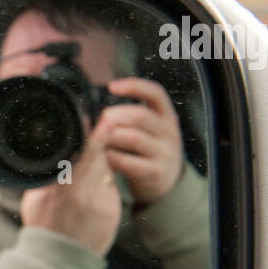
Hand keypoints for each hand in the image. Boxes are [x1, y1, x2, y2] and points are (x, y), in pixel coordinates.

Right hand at [20, 116, 121, 256]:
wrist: (57, 263)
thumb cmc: (42, 227)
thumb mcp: (34, 200)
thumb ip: (47, 177)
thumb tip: (55, 154)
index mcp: (62, 191)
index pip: (84, 156)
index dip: (97, 137)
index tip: (106, 120)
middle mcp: (84, 196)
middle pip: (100, 159)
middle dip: (101, 144)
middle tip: (102, 128)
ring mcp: (101, 205)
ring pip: (107, 171)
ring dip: (100, 164)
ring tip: (86, 171)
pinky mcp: (111, 212)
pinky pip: (109, 188)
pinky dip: (102, 183)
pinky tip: (91, 191)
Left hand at [100, 78, 183, 205]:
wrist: (165, 182)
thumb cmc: (147, 149)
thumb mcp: (148, 129)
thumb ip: (130, 117)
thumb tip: (98, 110)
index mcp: (166, 116)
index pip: (156, 93)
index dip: (134, 86)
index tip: (111, 86)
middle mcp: (169, 132)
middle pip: (140, 116)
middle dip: (114, 116)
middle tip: (98, 121)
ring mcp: (164, 153)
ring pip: (133, 138)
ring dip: (109, 137)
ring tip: (97, 140)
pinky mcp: (155, 172)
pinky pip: (128, 162)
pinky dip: (111, 158)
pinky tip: (103, 157)